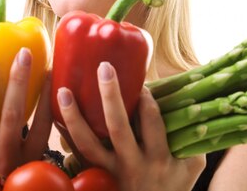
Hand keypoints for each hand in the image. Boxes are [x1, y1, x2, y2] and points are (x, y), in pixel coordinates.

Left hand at [56, 62, 205, 190]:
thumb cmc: (175, 186)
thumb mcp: (192, 164)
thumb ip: (192, 136)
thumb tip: (189, 97)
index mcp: (159, 158)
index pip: (151, 121)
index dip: (145, 98)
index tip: (141, 82)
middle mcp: (133, 165)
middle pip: (117, 127)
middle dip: (110, 95)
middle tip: (104, 67)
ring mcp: (111, 173)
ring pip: (88, 144)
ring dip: (73, 116)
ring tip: (63, 90)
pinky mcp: (96, 178)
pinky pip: (77, 156)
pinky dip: (66, 135)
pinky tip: (55, 116)